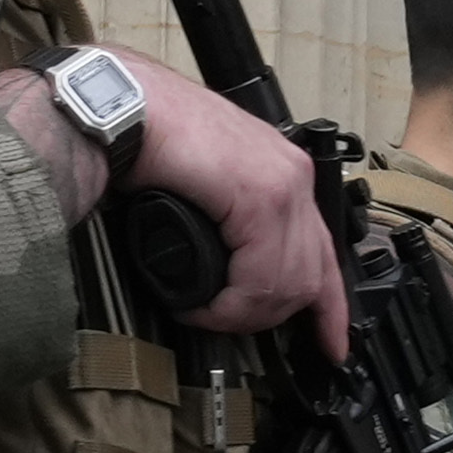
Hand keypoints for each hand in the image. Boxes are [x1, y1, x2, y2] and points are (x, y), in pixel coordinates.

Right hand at [80, 65, 341, 351]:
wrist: (122, 108)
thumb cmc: (150, 136)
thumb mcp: (208, 185)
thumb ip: (230, 220)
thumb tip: (229, 270)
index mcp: (285, 172)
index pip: (325, 253)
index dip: (330, 309)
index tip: (331, 344)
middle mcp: (294, 176)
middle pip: (309, 277)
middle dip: (266, 316)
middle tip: (223, 322)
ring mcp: (282, 184)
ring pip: (287, 283)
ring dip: (241, 312)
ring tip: (202, 311)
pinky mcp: (260, 195)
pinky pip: (260, 276)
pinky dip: (228, 304)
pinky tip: (199, 305)